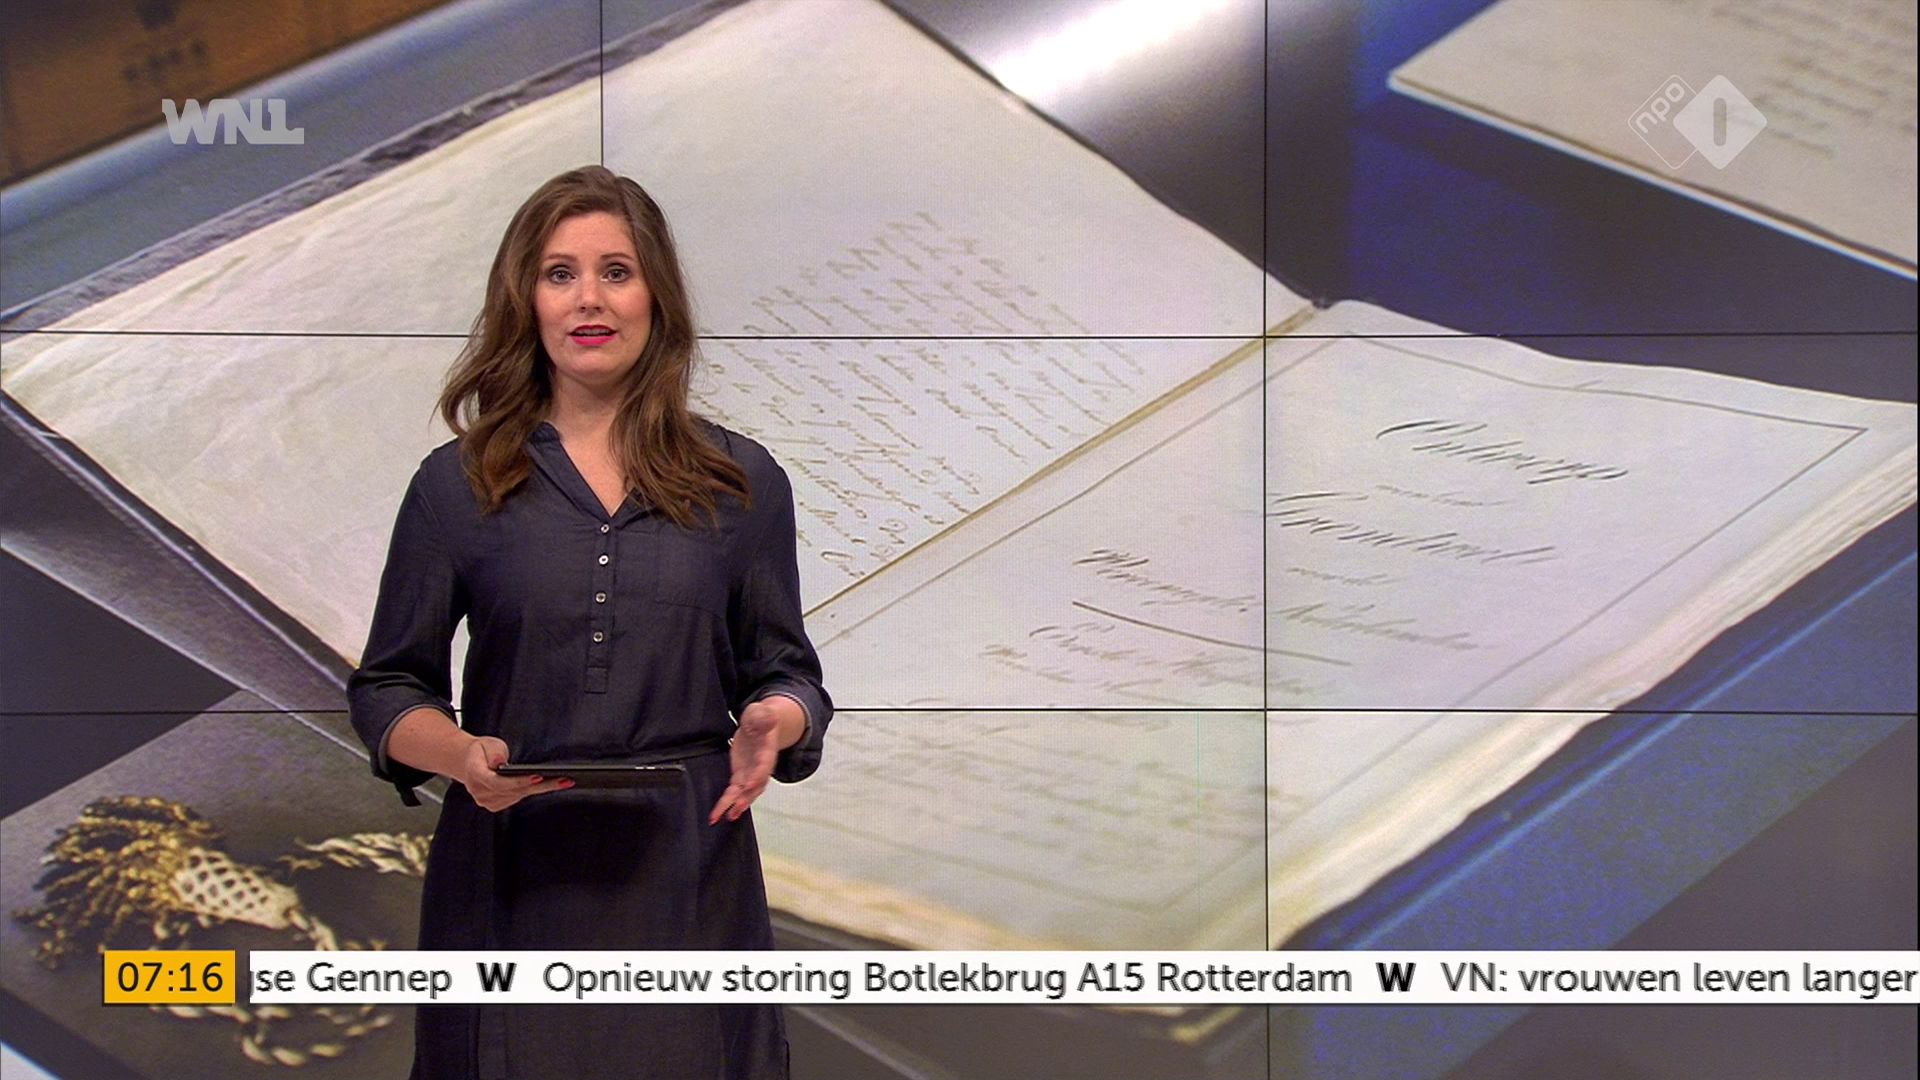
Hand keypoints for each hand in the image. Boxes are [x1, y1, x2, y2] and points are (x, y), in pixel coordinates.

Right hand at [458, 735, 571, 812]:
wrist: (469, 761)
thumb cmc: (481, 751)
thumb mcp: (487, 744)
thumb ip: (494, 752)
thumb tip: (498, 763)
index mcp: (475, 776)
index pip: (499, 782)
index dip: (519, 781)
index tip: (538, 776)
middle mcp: (480, 792)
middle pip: (515, 791)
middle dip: (541, 785)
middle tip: (563, 780)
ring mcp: (487, 801)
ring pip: (519, 796)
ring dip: (541, 789)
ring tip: (563, 782)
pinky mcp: (495, 805)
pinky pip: (517, 798)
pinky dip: (532, 791)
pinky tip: (548, 785)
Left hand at [708, 699, 786, 824]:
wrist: (761, 725)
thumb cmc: (761, 718)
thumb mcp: (761, 712)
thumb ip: (763, 716)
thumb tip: (768, 718)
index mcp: (766, 751)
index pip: (763, 765)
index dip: (757, 775)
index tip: (749, 784)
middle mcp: (760, 767)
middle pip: (755, 785)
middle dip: (746, 798)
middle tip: (735, 809)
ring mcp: (750, 773)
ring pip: (745, 793)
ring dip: (736, 805)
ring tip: (727, 817)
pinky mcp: (740, 776)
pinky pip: (734, 792)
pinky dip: (727, 803)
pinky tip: (720, 814)